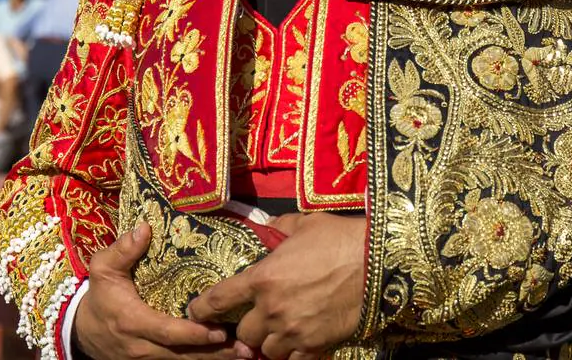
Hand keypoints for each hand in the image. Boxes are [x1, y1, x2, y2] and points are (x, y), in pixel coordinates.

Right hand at [73, 222, 241, 359]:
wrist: (82, 329)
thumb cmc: (99, 296)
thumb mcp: (102, 268)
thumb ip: (123, 250)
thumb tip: (145, 228)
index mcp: (133, 321)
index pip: (167, 332)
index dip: (193, 334)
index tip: (219, 330)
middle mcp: (143, 346)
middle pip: (183, 354)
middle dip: (215, 353)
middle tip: (246, 348)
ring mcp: (148, 359)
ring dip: (215, 359)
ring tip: (246, 354)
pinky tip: (227, 356)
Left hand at [189, 212, 365, 359]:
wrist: (376, 262)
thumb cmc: (338, 238)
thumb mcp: (303, 224)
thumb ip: (278, 227)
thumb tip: (268, 225)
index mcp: (263, 278)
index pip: (219, 299)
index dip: (202, 308)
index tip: (195, 312)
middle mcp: (272, 309)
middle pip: (243, 334)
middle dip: (246, 329)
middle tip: (255, 321)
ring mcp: (294, 331)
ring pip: (266, 352)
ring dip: (268, 344)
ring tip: (278, 334)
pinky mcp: (317, 345)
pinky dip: (293, 356)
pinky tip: (298, 346)